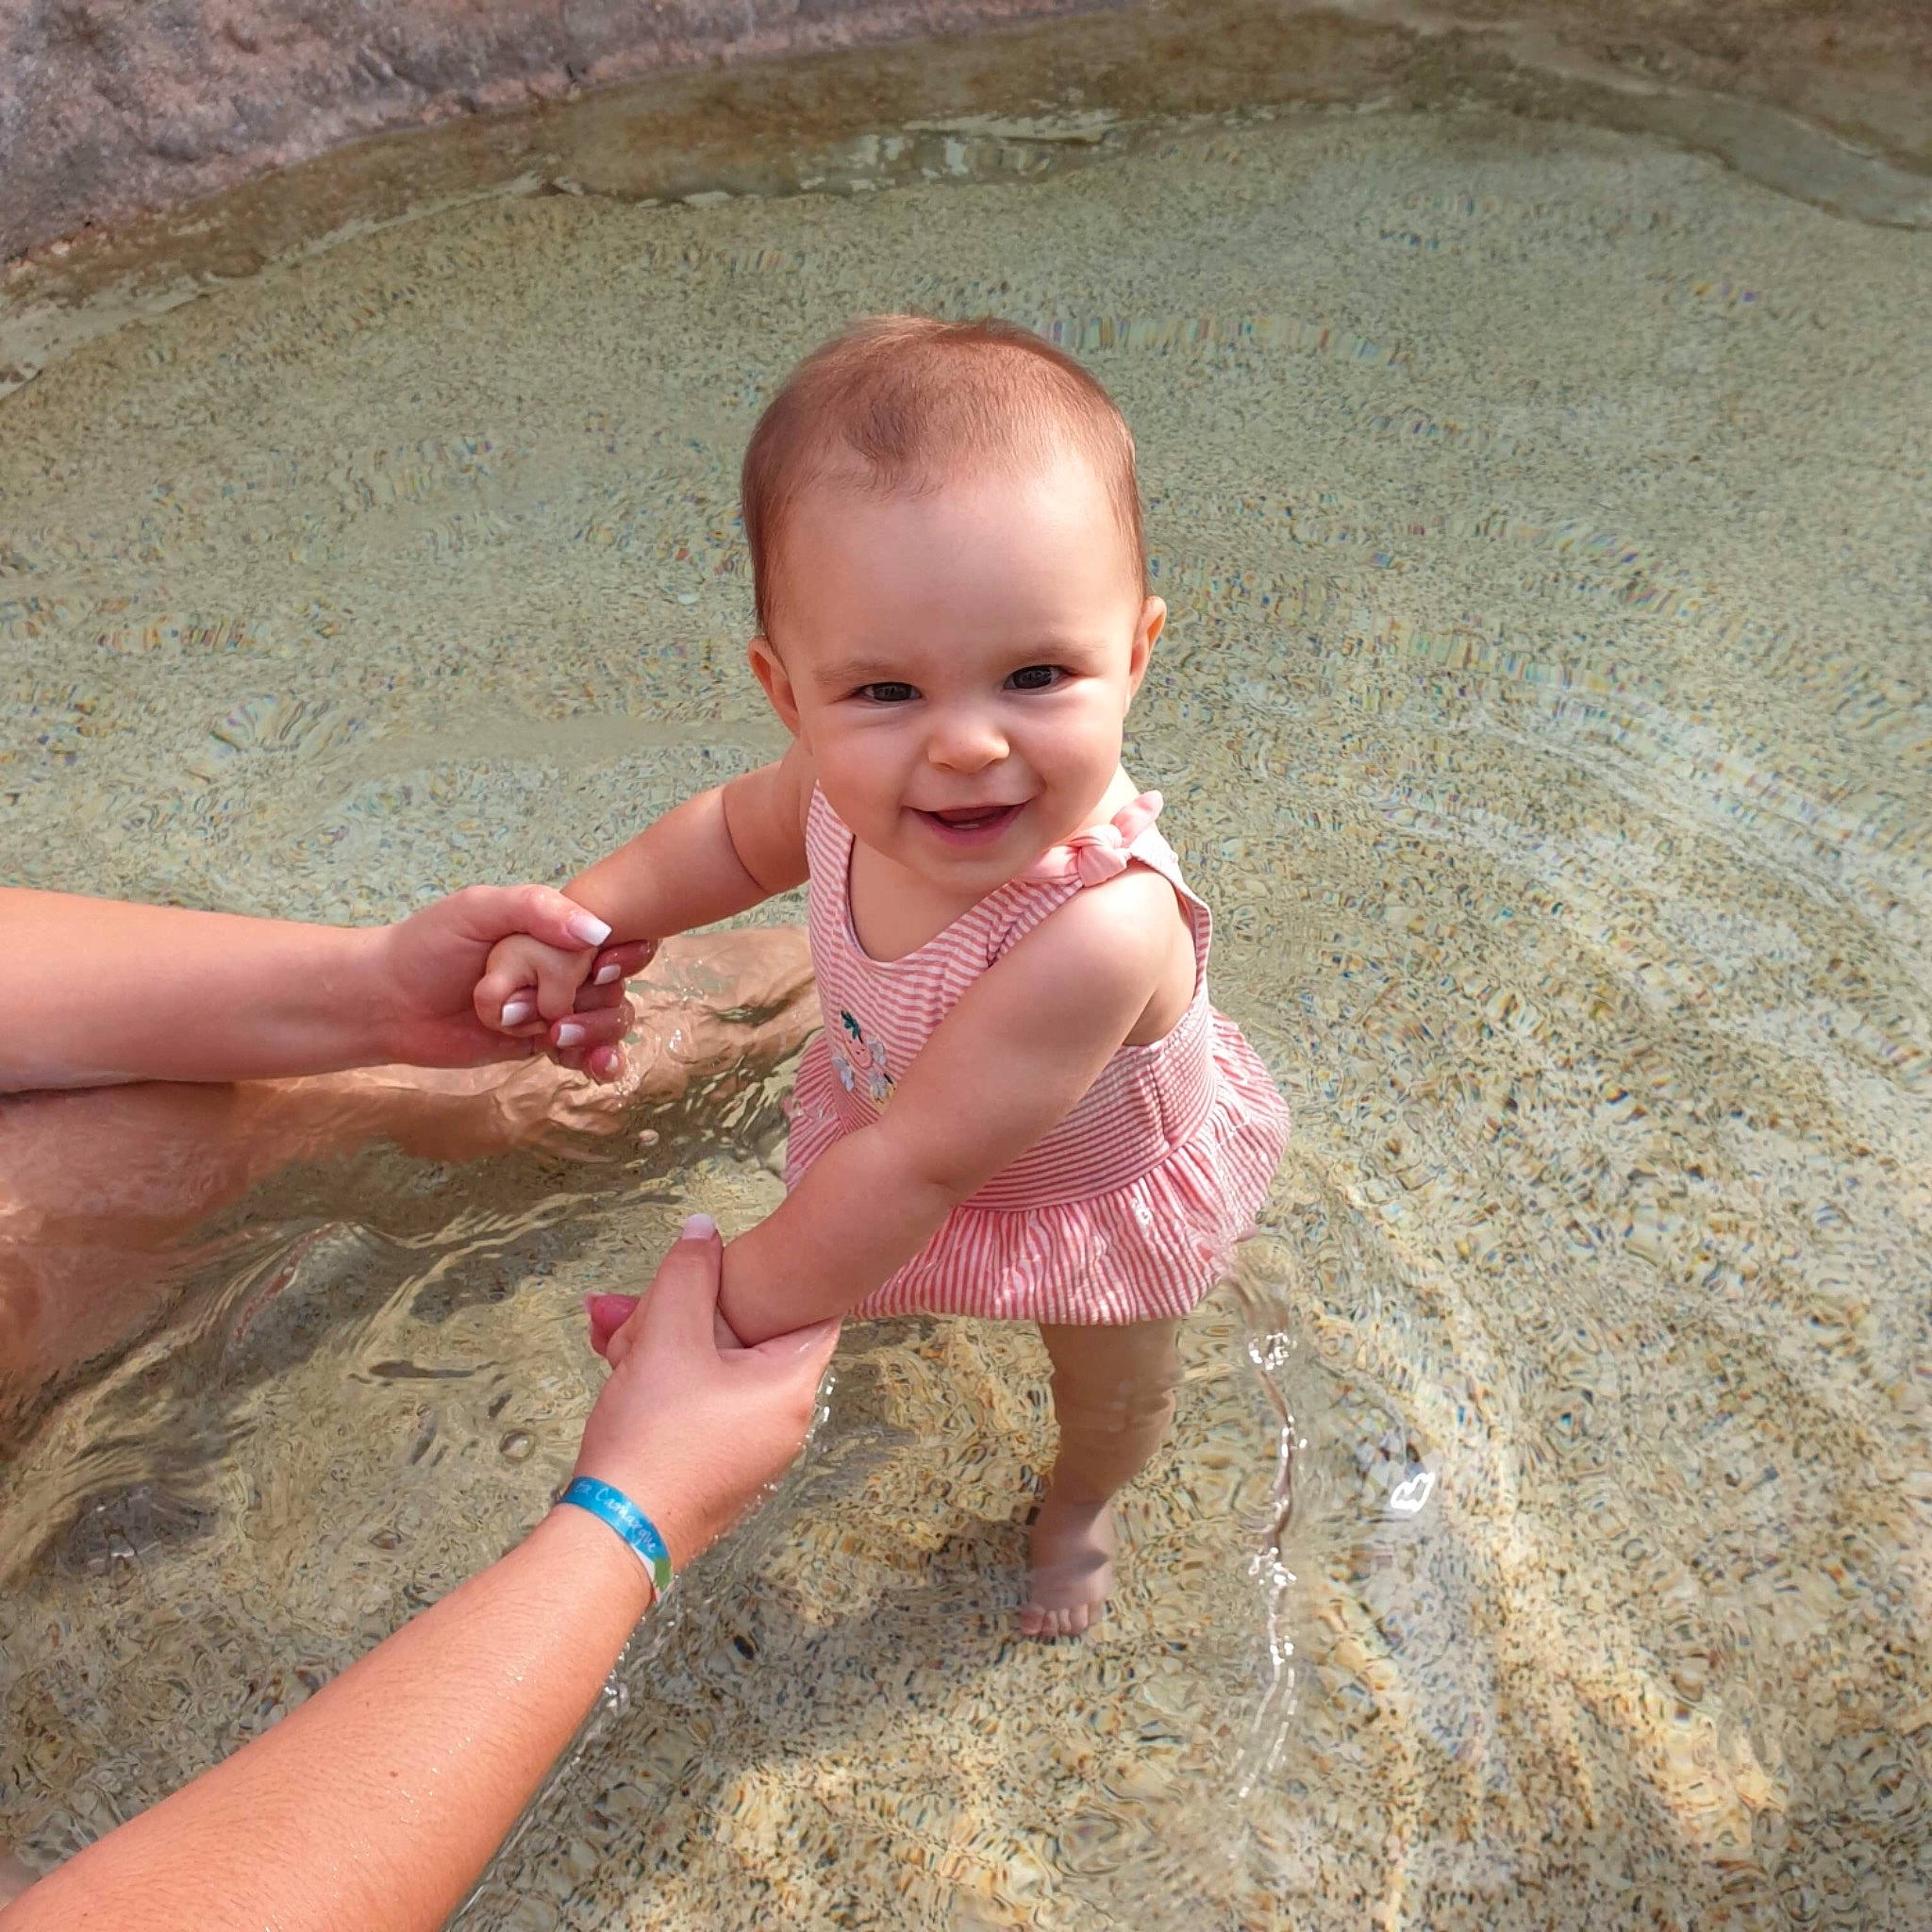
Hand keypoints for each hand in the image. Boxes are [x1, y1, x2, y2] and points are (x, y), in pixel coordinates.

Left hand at [367, 886, 654, 1078]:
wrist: (386, 1004)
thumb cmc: (426, 946)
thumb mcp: (479, 909)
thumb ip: (538, 909)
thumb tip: (598, 932)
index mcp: (555, 927)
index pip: (618, 937)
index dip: (625, 955)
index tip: (600, 967)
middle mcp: (561, 966)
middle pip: (616, 986)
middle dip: (590, 1001)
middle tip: (550, 1008)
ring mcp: (554, 1006)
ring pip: (608, 1022)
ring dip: (590, 1032)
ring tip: (553, 1036)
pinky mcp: (541, 1042)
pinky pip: (586, 1054)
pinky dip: (598, 1062)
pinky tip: (595, 1067)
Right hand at [571, 1217, 838, 1570]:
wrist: (613, 1538)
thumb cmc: (652, 1439)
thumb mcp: (667, 1337)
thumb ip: (688, 1272)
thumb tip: (705, 1228)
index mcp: (791, 1386)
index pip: (811, 1309)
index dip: (775, 1279)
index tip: (740, 1262)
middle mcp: (784, 1421)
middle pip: (750, 1341)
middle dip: (689, 1311)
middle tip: (640, 1301)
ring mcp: (752, 1451)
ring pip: (714, 1372)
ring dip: (665, 1344)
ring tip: (612, 1334)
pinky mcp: (718, 1470)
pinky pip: (700, 1406)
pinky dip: (665, 1382)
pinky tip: (618, 1368)